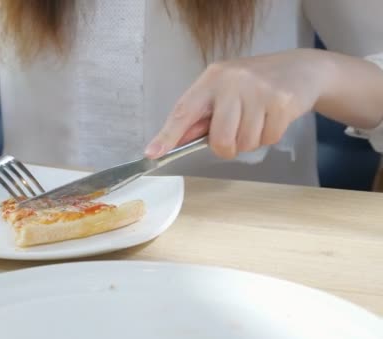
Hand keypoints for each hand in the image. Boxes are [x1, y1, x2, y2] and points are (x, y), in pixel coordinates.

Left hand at [145, 49, 330, 158]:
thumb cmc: (253, 85)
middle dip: (226, 147)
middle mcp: (233, 81)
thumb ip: (200, 117)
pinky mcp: (282, 102)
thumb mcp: (222, 92)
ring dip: (250, 141)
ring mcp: (259, 91)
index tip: (154, 153)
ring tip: (257, 119)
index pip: (184, 111)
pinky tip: (272, 117)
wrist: (299, 69)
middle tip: (235, 133)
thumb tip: (173, 142)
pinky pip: (267, 139)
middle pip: (220, 139)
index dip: (168, 135)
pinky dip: (269, 136)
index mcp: (212, 78)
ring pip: (244, 143)